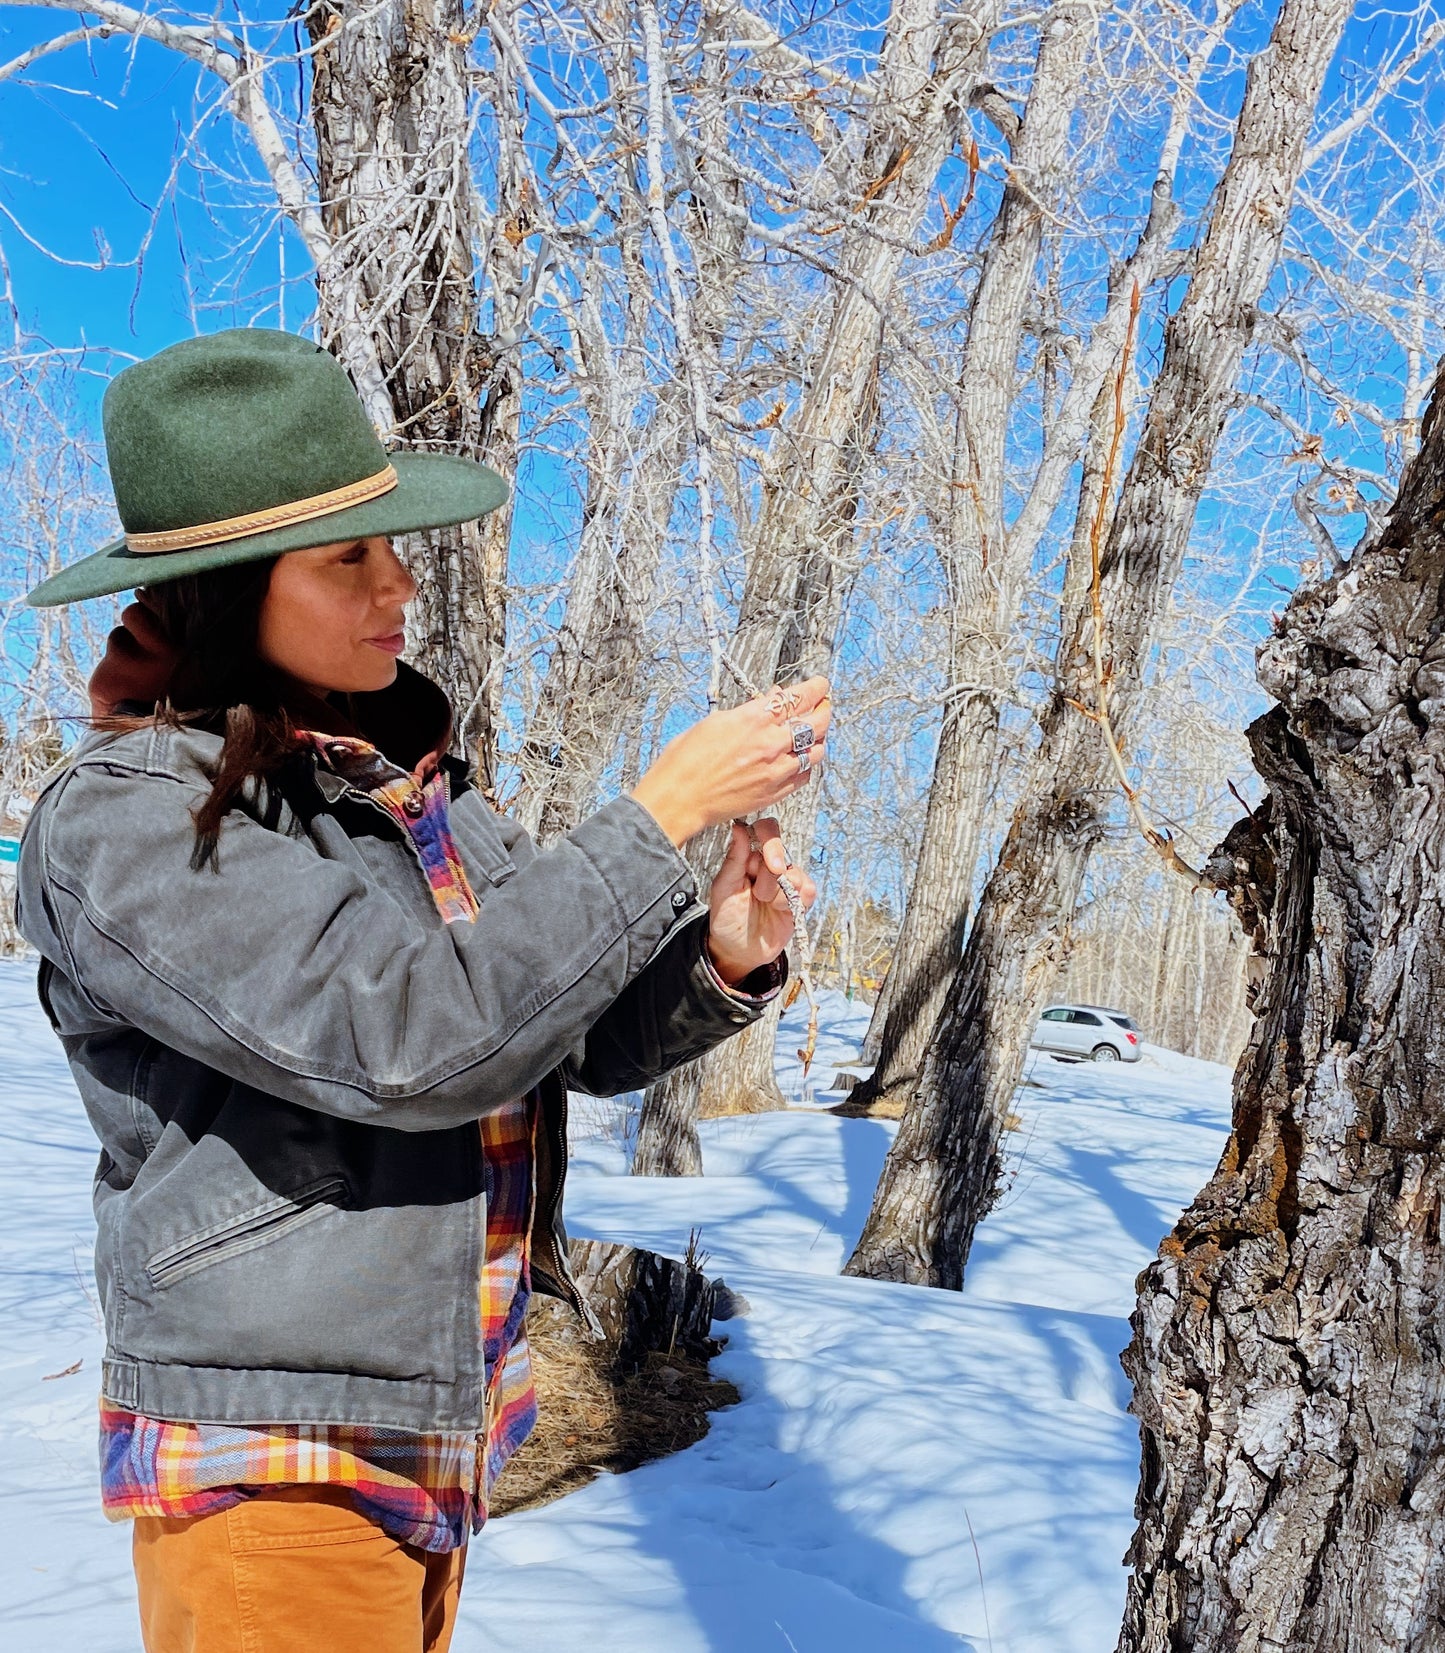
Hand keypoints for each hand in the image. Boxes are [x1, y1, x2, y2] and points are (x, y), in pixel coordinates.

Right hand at [629, 676, 831, 846]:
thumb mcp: (714, 722)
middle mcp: (769, 744)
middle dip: (824, 709)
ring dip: (818, 739)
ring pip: (816, 751)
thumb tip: (770, 700)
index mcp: (752, 720)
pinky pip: (804, 776)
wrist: (678, 799)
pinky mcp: (774, 793)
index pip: (798, 698)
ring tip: (813, 733)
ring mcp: (775, 770)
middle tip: (823, 705)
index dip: (815, 688)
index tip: (820, 684)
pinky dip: (805, 764)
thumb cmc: (685, 761)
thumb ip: (748, 711)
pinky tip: (798, 759)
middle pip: (816, 722)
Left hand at [704, 817, 816, 985]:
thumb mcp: (723, 888)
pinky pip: (808, 889)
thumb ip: (734, 858)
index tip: (763, 855)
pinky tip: (781, 910)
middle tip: (759, 894)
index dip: (769, 837)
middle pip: (781, 853)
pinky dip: (794, 902)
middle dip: (769, 876)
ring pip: (795, 873)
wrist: (738, 950)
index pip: (766, 830)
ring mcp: (788, 880)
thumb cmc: (727, 917)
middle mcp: (771, 864)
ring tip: (764, 905)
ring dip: (778, 893)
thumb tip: (738, 827)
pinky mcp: (801, 898)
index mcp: (750, 856)